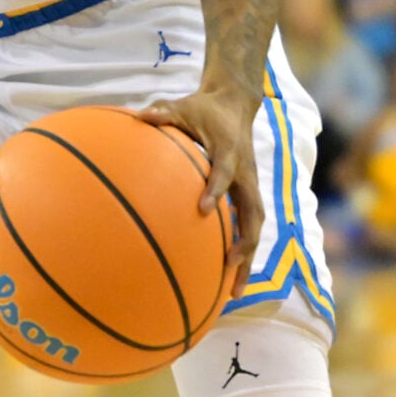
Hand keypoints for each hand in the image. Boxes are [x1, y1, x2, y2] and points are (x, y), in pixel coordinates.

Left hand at [132, 83, 264, 264]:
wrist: (236, 104)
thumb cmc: (204, 108)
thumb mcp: (183, 105)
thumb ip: (164, 113)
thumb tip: (140, 116)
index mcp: (230, 153)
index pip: (224, 173)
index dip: (216, 190)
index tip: (202, 209)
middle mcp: (245, 174)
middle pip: (253, 214)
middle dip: (245, 243)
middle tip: (230, 269)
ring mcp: (250, 186)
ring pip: (255, 227)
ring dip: (248, 258)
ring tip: (234, 291)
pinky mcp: (249, 194)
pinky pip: (248, 225)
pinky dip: (241, 250)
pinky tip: (225, 277)